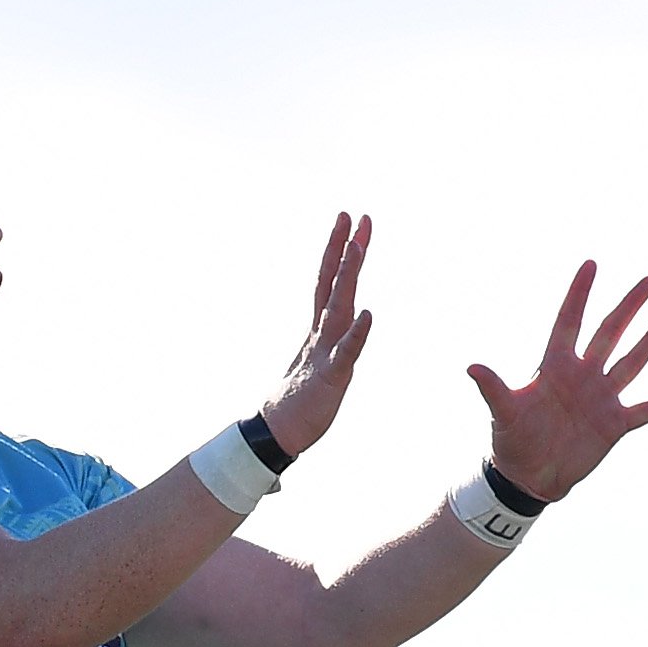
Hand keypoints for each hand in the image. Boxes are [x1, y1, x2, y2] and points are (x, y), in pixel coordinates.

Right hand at [256, 214, 375, 460]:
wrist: (278, 432)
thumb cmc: (301, 399)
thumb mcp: (321, 362)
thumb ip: (333, 340)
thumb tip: (345, 325)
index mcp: (321, 328)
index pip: (330, 281)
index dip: (341, 250)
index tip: (351, 221)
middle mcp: (322, 333)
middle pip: (332, 282)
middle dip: (344, 247)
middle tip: (353, 215)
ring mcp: (324, 352)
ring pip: (338, 307)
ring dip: (348, 277)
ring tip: (358, 248)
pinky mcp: (330, 376)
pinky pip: (346, 352)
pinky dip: (357, 333)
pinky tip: (369, 314)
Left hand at [465, 259, 647, 504]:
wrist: (529, 478)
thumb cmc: (511, 441)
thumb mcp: (503, 413)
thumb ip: (493, 388)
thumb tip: (470, 367)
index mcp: (555, 367)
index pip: (569, 321)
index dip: (579, 294)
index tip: (591, 264)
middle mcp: (583, 376)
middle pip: (610, 333)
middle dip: (629, 307)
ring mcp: (602, 398)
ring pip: (633, 362)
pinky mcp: (616, 424)